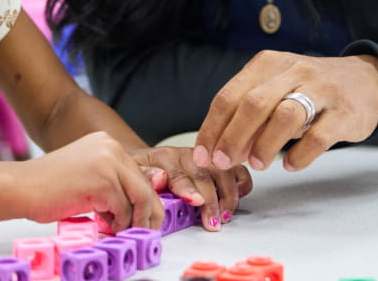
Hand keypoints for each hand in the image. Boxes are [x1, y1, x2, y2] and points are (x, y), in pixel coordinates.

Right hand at [11, 132, 162, 231]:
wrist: (21, 186)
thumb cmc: (46, 185)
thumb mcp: (86, 172)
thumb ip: (109, 180)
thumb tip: (133, 203)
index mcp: (106, 142)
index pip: (138, 172)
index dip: (144, 197)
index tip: (146, 215)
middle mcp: (110, 147)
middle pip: (144, 184)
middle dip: (146, 211)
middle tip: (144, 228)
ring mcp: (108, 163)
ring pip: (139, 197)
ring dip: (132, 220)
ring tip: (120, 230)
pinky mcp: (103, 183)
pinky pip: (123, 210)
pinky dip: (118, 224)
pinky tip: (106, 227)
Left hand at [130, 146, 252, 230]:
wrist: (152, 162)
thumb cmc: (146, 172)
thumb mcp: (136, 173)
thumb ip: (145, 176)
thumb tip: (158, 178)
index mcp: (166, 157)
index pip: (178, 172)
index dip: (188, 188)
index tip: (196, 202)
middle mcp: (189, 155)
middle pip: (205, 174)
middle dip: (212, 201)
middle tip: (213, 222)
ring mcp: (208, 158)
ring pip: (225, 172)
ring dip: (228, 196)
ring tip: (224, 216)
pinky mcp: (221, 164)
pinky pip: (238, 171)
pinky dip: (242, 185)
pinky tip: (237, 198)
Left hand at [191, 51, 377, 172]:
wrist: (366, 81)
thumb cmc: (308, 89)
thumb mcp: (276, 88)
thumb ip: (249, 113)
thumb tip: (220, 149)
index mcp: (268, 63)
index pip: (230, 96)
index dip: (213, 128)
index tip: (203, 155)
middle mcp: (293, 70)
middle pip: (254, 104)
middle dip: (233, 137)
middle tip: (224, 162)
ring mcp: (321, 89)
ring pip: (285, 116)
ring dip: (265, 145)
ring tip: (257, 165)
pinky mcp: (345, 112)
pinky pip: (318, 136)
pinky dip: (300, 155)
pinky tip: (290, 165)